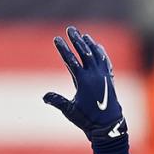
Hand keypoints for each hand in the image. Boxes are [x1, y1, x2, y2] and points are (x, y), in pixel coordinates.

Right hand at [43, 26, 125, 145]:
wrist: (109, 125)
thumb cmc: (88, 119)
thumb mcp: (70, 111)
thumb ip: (57, 101)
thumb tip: (44, 96)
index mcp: (83, 81)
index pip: (71, 60)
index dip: (63, 49)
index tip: (56, 39)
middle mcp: (94, 75)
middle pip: (84, 52)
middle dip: (76, 40)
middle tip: (70, 29)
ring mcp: (103, 75)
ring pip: (96, 54)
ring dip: (89, 43)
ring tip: (83, 35)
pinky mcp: (109, 79)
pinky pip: (105, 61)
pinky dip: (101, 52)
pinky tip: (98, 47)